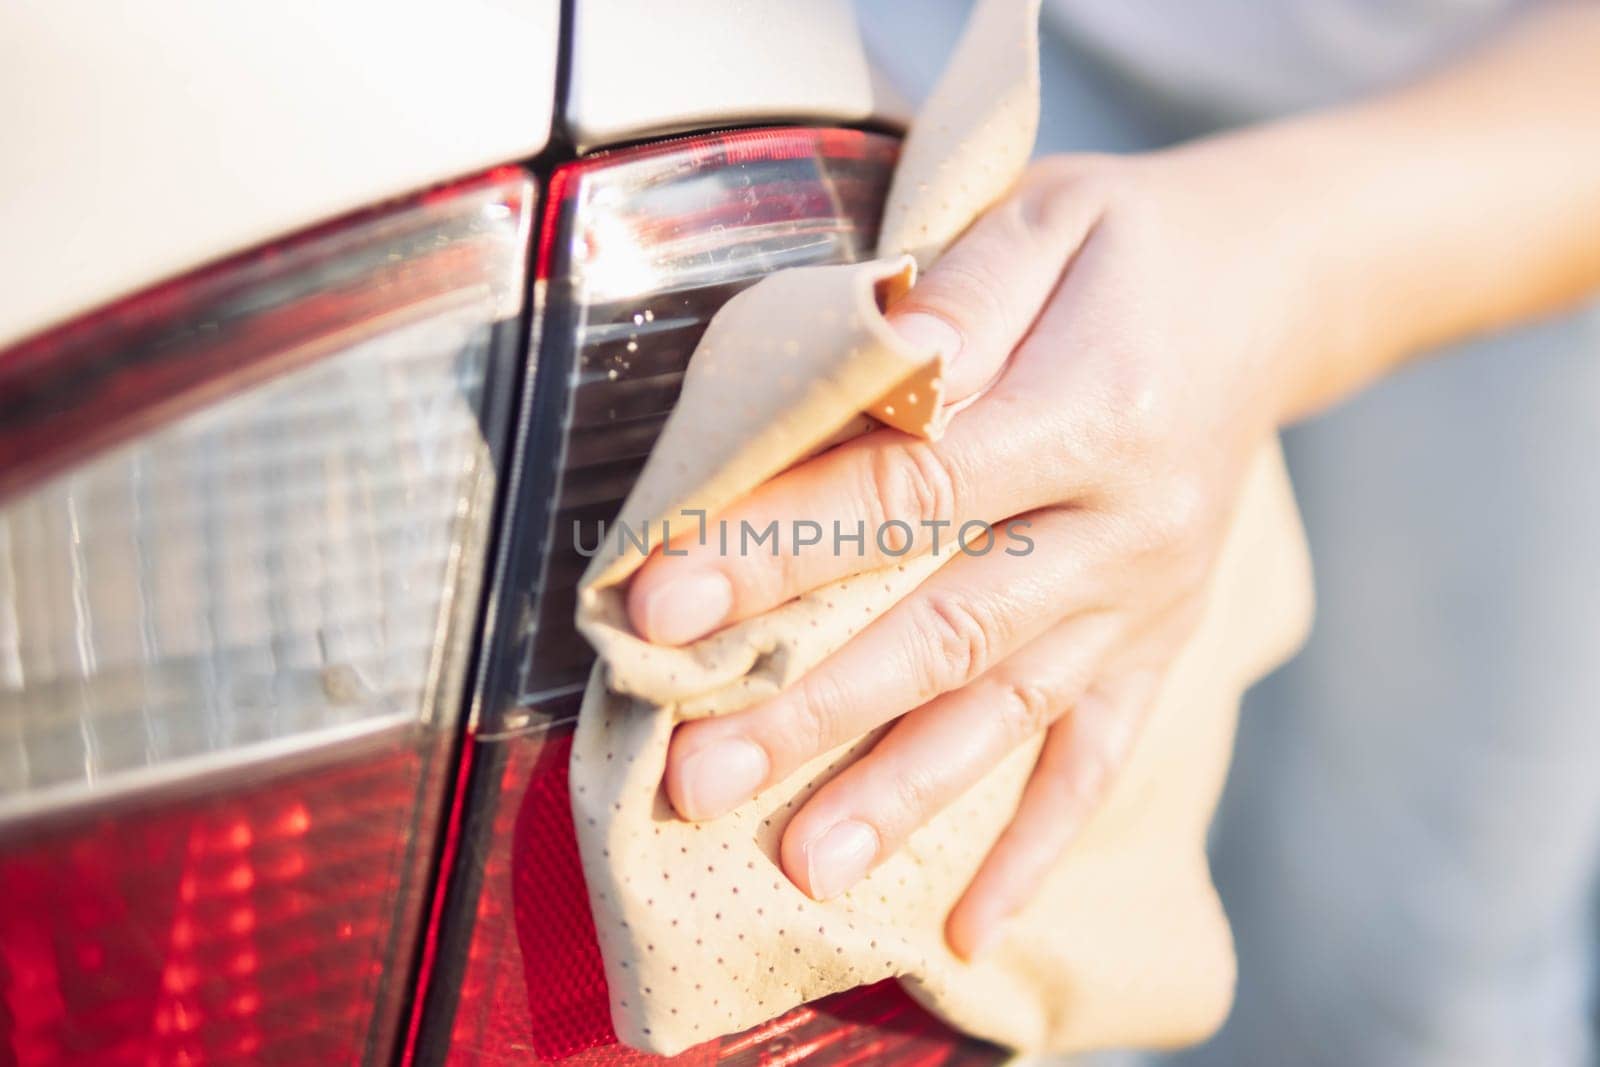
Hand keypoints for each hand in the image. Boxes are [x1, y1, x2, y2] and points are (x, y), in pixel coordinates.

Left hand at [627, 150, 1298, 957]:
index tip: (661, 608)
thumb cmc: (1123, 250)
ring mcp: (1147, 598)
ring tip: (799, 870)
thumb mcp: (1042, 221)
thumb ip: (957, 297)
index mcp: (1094, 410)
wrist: (1269, 293)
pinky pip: (1098, 755)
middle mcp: (1128, 527)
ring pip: (1007, 711)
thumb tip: (874, 362)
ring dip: (901, 797)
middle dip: (813, 708)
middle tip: (696, 778)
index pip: (911, 496)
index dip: (781, 552)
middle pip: (947, 627)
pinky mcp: (1156, 641)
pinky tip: (972, 928)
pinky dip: (1038, 846)